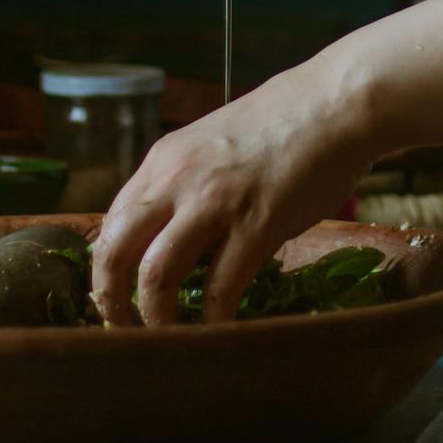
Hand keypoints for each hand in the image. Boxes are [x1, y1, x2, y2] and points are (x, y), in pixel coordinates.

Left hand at [89, 56, 375, 327]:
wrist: (336, 102)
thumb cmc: (286, 123)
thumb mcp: (214, 146)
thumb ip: (189, 187)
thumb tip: (175, 241)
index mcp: (164, 160)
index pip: (111, 225)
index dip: (106, 271)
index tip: (118, 301)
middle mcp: (177, 178)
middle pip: (114, 251)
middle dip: (110, 301)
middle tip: (126, 330)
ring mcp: (215, 201)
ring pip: (155, 275)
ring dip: (156, 319)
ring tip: (169, 340)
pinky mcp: (256, 223)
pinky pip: (218, 288)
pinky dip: (213, 321)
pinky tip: (220, 331)